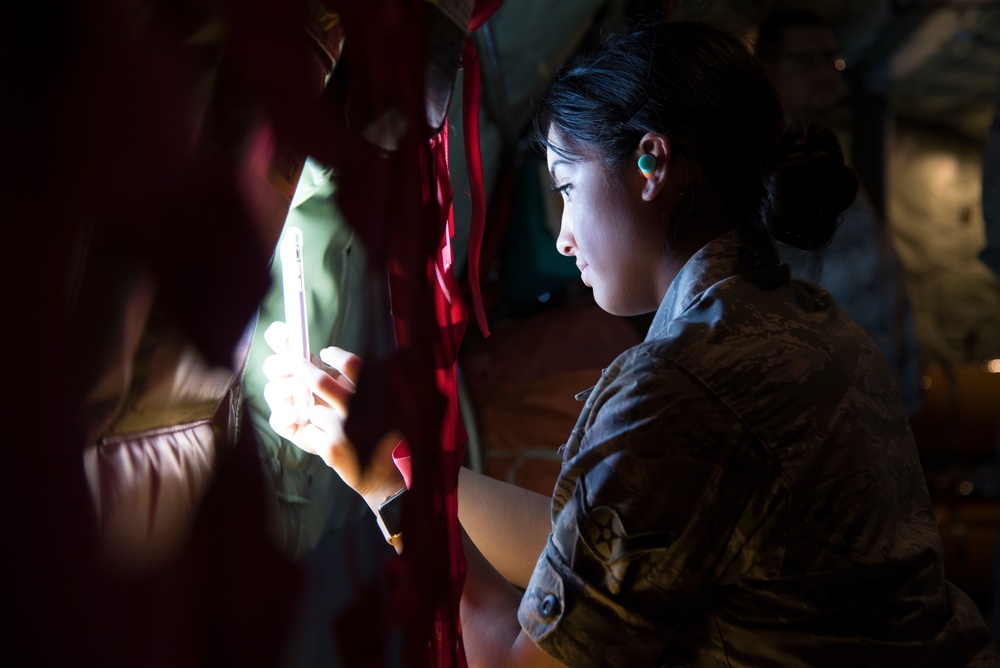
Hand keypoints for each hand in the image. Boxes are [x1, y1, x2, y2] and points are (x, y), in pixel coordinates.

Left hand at [261, 321, 403, 503]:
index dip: (336, 357)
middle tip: (298, 364)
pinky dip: (315, 436)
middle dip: (303, 371)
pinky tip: (329, 442)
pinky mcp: (332, 450)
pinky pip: (310, 433)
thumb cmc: (376, 432)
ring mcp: (345, 430)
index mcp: (374, 395)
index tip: (325, 352)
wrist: (382, 473)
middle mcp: (361, 410)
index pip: (353, 366)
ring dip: (317, 416)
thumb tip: (330, 360)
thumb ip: (357, 384)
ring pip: (314, 412)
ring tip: (328, 423)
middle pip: (321, 382)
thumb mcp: (375, 403)